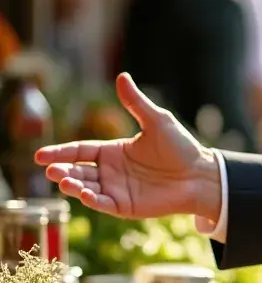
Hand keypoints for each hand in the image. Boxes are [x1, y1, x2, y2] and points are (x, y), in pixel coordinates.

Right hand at [34, 73, 221, 221]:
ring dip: (73, 186)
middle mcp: (111, 171)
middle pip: (78, 170)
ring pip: (86, 189)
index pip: (80, 151)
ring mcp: (116, 190)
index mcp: (114, 151)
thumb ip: (136, 103)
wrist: (201, 174)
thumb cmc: (181, 147)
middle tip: (50, 170)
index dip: (60, 152)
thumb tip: (122, 76)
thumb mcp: (157, 121)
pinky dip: (92, 201)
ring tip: (64, 180)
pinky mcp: (125, 207)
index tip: (40, 156)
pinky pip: (103, 205)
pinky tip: (84, 195)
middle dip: (62, 170)